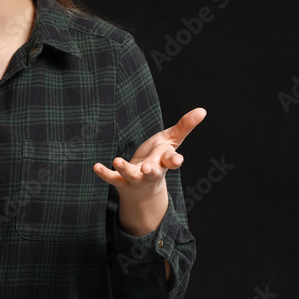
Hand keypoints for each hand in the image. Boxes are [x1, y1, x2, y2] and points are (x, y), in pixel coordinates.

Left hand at [94, 108, 205, 235]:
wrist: (143, 188)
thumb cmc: (158, 159)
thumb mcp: (171, 141)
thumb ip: (185, 127)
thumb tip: (203, 110)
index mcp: (164, 162)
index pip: (172, 161)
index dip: (174, 160)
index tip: (177, 161)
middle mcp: (151, 172)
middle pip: (152, 172)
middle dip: (150, 171)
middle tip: (147, 169)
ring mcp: (135, 178)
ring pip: (130, 175)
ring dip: (124, 169)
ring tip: (117, 160)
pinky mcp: (120, 180)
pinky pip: (112, 178)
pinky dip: (104, 173)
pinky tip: (96, 166)